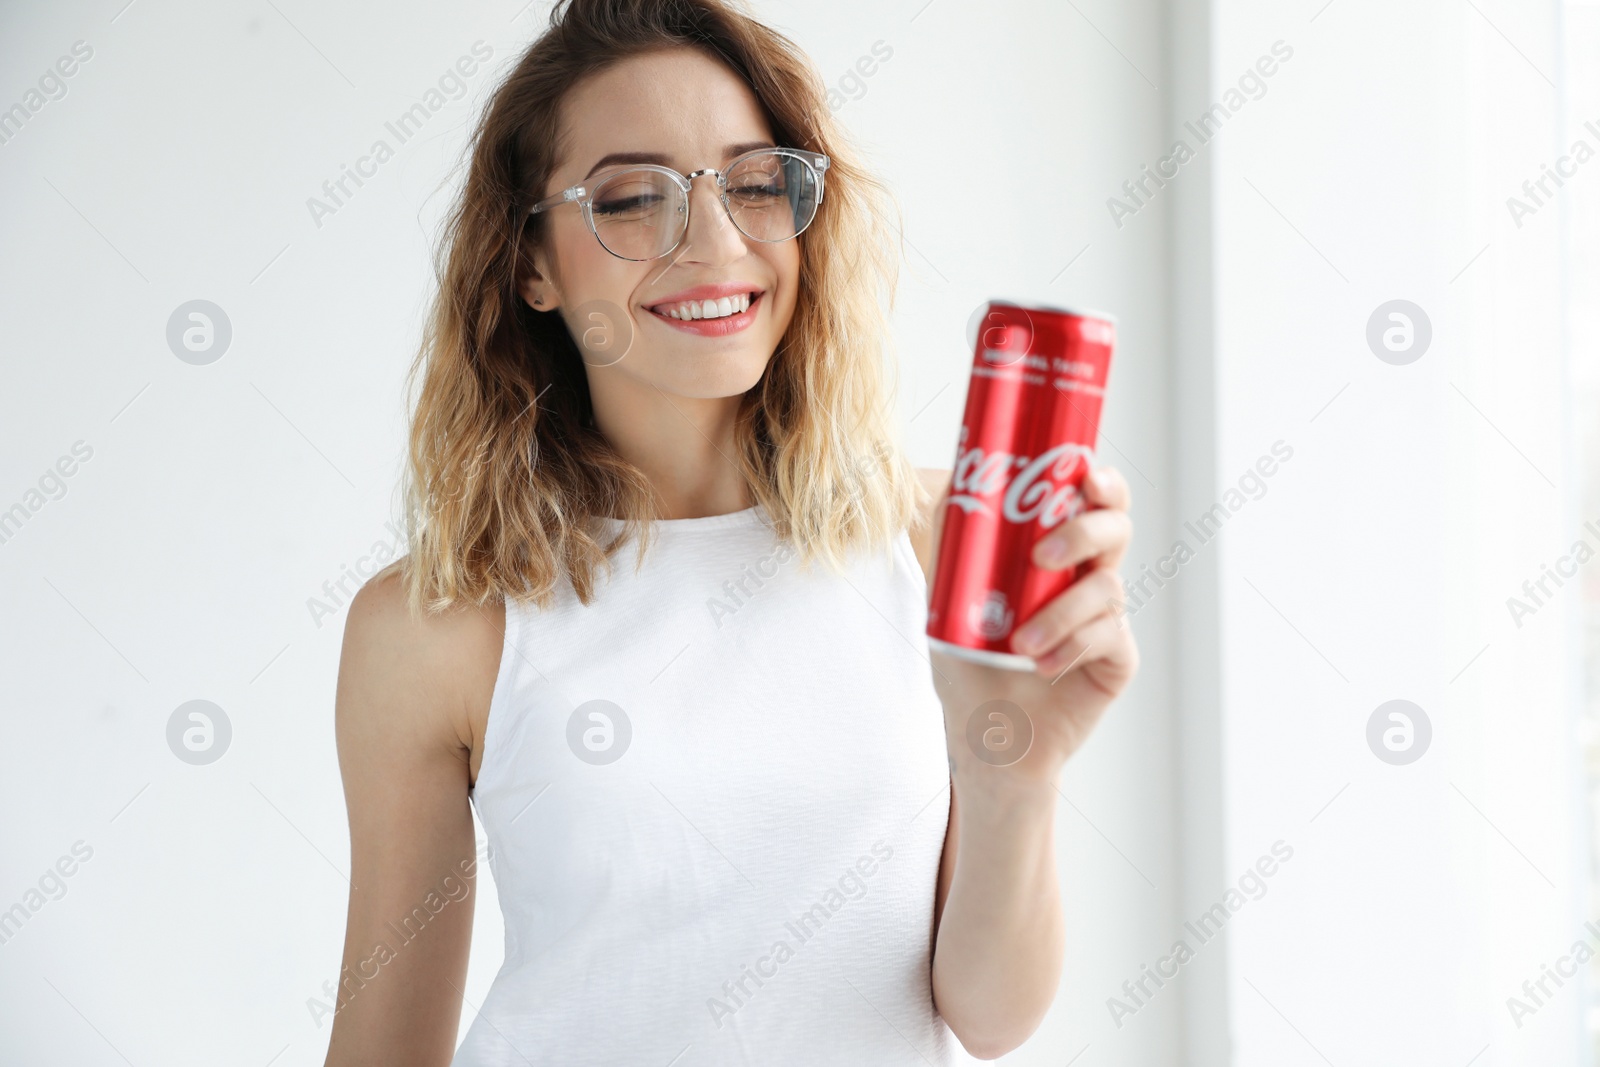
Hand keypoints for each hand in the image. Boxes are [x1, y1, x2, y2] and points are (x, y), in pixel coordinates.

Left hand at [928, 465, 1138, 785]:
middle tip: (1043, 555)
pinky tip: (1041, 665)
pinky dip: (1071, 645)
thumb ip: (956, 542)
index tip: (1085, 473)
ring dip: (1060, 611)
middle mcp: (1089, 578)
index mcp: (1059, 553)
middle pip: (1116, 528)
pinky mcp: (1117, 659)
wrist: (986, 736)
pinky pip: (1108, 635)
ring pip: (1106, 587)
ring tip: (1020, 643)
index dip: (1101, 481)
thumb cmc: (970, 663)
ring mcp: (1107, 618)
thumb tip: (956, 480)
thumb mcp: (950, 597)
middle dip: (1085, 531)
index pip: (1094, 502)